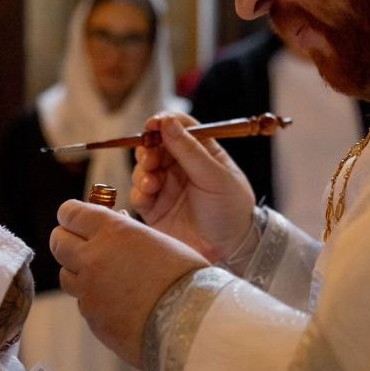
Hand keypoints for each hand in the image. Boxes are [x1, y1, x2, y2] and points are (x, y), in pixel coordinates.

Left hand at [49, 202, 206, 368]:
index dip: (71, 215)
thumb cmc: (186, 278)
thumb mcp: (159, 240)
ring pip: (66, 275)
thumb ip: (128, 233)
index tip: (76, 218)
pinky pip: (84, 304)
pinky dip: (95, 300)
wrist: (194, 324)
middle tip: (81, 244)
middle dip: (67, 240)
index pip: (69, 213)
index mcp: (113, 232)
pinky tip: (118, 303)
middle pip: (58, 242)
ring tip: (104, 276)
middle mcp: (93, 259)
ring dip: (78, 272)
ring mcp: (89, 292)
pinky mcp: (93, 320)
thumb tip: (114, 223)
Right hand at [131, 114, 255, 260]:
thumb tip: (167, 122)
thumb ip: (191, 150)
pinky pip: (138, 193)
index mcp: (201, 151)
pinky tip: (147, 193)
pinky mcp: (154, 208)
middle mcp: (180, 166)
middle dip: (147, 148)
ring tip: (151, 181)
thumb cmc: (231, 209)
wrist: (229, 249)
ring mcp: (165, 186)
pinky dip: (138, 190)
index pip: (179, 126)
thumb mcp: (216, 177)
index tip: (152, 124)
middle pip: (154, 145)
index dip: (164, 122)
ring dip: (142, 170)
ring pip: (142, 168)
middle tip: (150, 157)